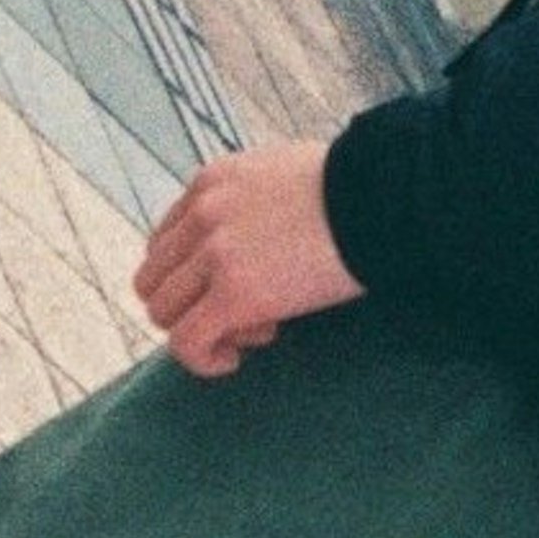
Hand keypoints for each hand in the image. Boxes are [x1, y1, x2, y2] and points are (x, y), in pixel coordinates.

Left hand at [134, 140, 363, 376]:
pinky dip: (202, 360)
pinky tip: (233, 361)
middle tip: (237, 315)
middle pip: (153, 279)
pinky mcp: (235, 294)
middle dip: (189, 305)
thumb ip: (250, 202)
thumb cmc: (354, 191)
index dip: (191, 275)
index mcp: (210, 182)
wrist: (385, 199)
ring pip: (162, 313)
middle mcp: (202, 214)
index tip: (231, 285)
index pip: (164, 242)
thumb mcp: (284, 175)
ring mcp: (215, 254)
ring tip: (251, 332)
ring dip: (200, 331)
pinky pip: (186, 343)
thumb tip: (251, 243)